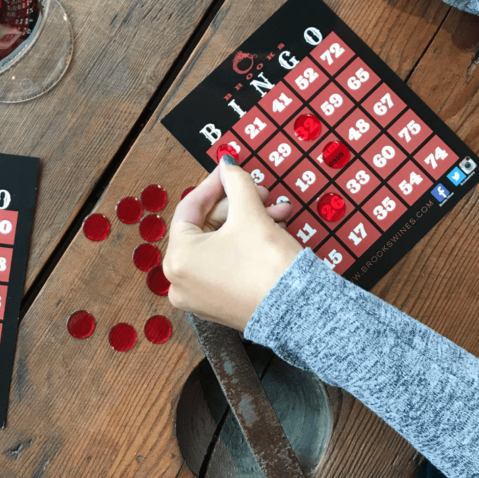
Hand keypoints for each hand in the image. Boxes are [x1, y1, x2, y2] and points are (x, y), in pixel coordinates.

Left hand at [163, 159, 301, 331]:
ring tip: (276, 212)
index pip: (191, 207)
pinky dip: (245, 245)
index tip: (228, 171)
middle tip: (261, 193)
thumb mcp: (250, 214)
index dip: (214, 184)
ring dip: (248, 222)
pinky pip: (226, 262)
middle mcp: (181, 281)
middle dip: (239, 206)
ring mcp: (198, 295)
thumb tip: (228, 166)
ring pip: (221, 243)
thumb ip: (236, 183)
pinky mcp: (218, 303)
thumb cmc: (269, 270)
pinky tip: (271, 230)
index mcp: (178, 258)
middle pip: (207, 226)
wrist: (300, 311)